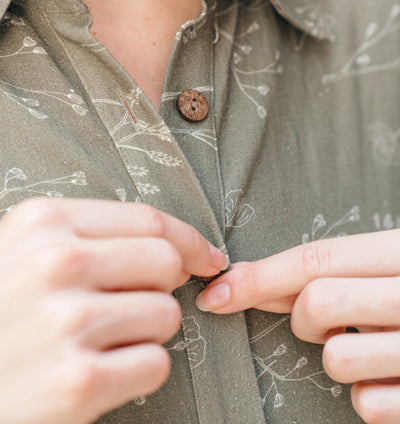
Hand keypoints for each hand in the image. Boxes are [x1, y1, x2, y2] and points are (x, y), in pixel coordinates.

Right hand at [0, 197, 226, 423]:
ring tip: (103, 339)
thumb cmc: (0, 311)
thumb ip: (88, 234)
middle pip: (166, 262)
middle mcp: (56, 264)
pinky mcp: (78, 381)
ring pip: (167, 314)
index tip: (204, 256)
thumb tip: (174, 245)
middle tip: (133, 302)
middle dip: (163, 286)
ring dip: (148, 331)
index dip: (187, 239)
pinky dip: (140, 370)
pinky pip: (156, 363)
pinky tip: (102, 368)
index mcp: (44, 223)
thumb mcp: (24, 250)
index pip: (147, 219)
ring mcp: (67, 322)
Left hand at [196, 230, 399, 423]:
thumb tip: (251, 281)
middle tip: (332, 319)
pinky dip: (368, 395)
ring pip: (337, 359)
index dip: (258, 276)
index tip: (215, 293)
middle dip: (306, 316)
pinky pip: (368, 405)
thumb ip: (331, 270)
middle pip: (318, 303)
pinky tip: (393, 377)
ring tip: (371, 345)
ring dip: (339, 357)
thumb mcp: (388, 265)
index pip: (316, 260)